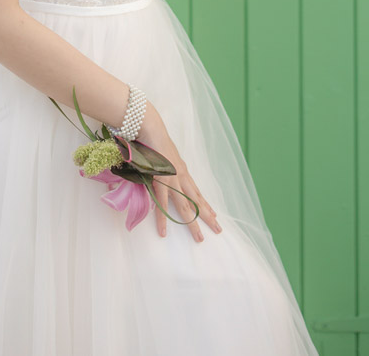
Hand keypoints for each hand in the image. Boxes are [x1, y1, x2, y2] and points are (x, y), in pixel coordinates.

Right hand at [140, 118, 224, 242]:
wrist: (151, 129)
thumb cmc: (154, 142)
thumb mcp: (163, 158)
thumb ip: (163, 168)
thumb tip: (159, 173)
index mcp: (183, 172)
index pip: (197, 193)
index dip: (206, 205)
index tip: (214, 215)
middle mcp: (182, 177)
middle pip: (197, 202)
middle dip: (208, 217)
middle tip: (218, 230)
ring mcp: (172, 180)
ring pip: (185, 207)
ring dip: (191, 224)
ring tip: (199, 239)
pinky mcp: (160, 181)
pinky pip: (162, 204)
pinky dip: (162, 219)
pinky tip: (164, 232)